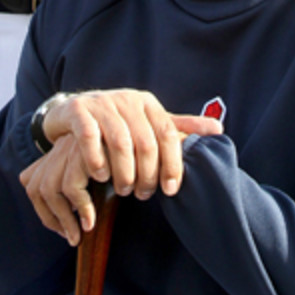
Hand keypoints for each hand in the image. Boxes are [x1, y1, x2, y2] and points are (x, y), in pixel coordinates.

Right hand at [19, 89, 223, 243]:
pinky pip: (90, 137)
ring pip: (119, 142)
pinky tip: (100, 175)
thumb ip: (180, 127)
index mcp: (148, 103)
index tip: (171, 189)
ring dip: (124, 172)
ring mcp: (102, 104)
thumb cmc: (119, 120)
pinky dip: (97, 159)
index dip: (173, 164)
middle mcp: (128, 100)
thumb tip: (219, 130)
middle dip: (147, 174)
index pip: (169, 134)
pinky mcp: (79, 111)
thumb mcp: (150, 121)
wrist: (75, 108)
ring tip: (124, 190)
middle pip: (146, 142)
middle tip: (144, 195)